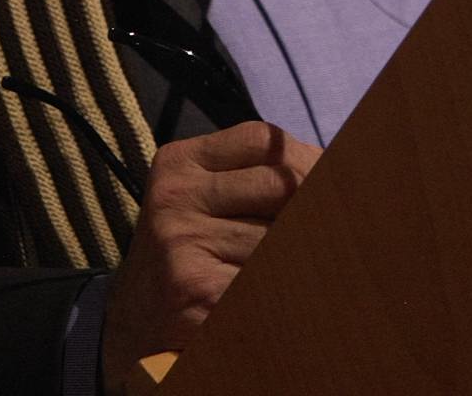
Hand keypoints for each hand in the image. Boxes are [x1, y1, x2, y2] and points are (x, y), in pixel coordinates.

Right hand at [100, 120, 320, 391]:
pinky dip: (282, 295)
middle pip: (282, 185)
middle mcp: (175, 195)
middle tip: (328, 237)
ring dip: (300, 260)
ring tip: (292, 276)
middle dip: (313, 212)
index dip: (309, 162)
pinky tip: (272, 304)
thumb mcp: (206, 202)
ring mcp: (180, 240)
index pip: (266, 141)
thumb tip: (341, 169)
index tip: (331, 186)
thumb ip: (256, 178)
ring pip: (281, 236)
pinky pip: (269, 281)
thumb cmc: (188, 258)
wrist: (130, 330)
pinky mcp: (193, 287)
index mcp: (180, 162)